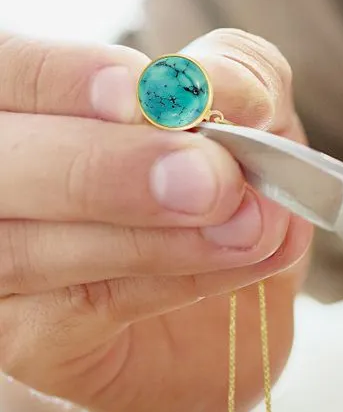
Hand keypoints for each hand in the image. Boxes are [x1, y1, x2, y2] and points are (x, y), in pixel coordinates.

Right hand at [0, 29, 311, 411]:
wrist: (236, 294)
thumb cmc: (226, 180)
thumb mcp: (248, 107)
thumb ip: (235, 77)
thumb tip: (218, 86)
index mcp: (28, 104)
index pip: (10, 74)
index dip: (62, 78)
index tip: (142, 92)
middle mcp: (0, 179)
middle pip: (0, 167)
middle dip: (107, 167)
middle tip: (212, 179)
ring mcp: (2, 266)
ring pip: (30, 250)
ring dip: (152, 237)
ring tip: (249, 224)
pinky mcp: (31, 338)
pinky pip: (88, 306)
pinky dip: (175, 279)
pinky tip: (243, 258)